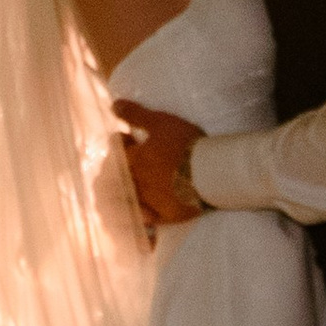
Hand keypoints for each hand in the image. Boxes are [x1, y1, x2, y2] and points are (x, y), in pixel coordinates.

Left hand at [116, 103, 204, 228]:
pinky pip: (144, 219)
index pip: (118, 150)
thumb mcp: (161, 122)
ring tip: (122, 191)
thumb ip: (136, 115)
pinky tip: (134, 215)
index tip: (126, 138)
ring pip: (127, 199)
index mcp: (136, 159)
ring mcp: (150, 201)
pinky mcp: (165, 216)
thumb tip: (113, 105)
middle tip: (120, 165)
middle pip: (119, 177)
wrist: (212, 172)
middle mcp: (138, 181)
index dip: (121, 143)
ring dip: (121, 194)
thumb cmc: (187, 144)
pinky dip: (136, 216)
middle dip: (116, 170)